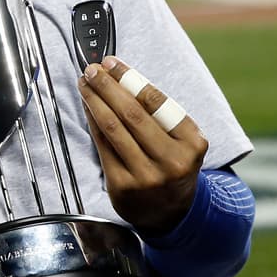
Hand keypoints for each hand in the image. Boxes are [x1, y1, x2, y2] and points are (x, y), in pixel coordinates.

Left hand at [77, 55, 207, 234]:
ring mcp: (146, 176)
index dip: (130, 78)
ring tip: (84, 83)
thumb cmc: (172, 164)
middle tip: (90, 68)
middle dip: (107, 86)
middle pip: (132, 113)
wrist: (171, 214)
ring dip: (94, 100)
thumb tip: (122, 76)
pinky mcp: (122, 186)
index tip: (111, 62)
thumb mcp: (182, 141)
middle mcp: (172, 160)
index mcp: (192, 143)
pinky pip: (102, 146)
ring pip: (113, 128)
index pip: (157, 102)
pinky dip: (93, 122)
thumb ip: (160, 114)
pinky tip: (87, 107)